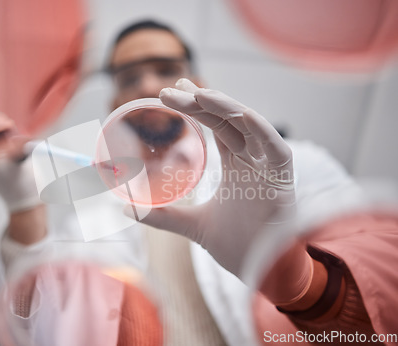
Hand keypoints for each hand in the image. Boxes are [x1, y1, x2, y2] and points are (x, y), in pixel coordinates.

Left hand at [134, 79, 295, 276]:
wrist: (262, 271)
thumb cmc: (238, 246)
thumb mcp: (192, 225)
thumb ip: (163, 216)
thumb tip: (126, 210)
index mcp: (236, 165)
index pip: (216, 126)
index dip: (197, 108)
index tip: (172, 93)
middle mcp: (253, 159)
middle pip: (227, 120)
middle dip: (201, 101)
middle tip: (171, 89)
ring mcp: (269, 166)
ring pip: (249, 125)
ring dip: (224, 106)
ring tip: (194, 94)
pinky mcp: (284, 177)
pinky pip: (275, 146)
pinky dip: (258, 127)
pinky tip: (236, 113)